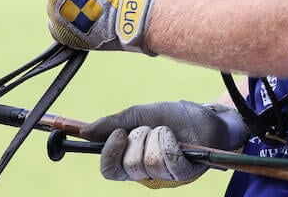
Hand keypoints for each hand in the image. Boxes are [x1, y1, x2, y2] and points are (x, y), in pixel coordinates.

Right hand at [83, 101, 247, 186]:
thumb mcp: (139, 114)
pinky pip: (169, 163)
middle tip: (149, 127)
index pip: (109, 170)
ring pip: (148, 164)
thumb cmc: (172, 115)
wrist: (204, 113)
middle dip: (137, 139)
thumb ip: (112, 124)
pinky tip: (173, 135)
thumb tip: (83, 131)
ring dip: (155, 137)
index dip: (109, 153)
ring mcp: (166, 174)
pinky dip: (168, 142)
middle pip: (128, 167)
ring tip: (165, 129)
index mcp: (131, 158)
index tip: (119, 133)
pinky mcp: (185, 172)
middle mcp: (147, 172)